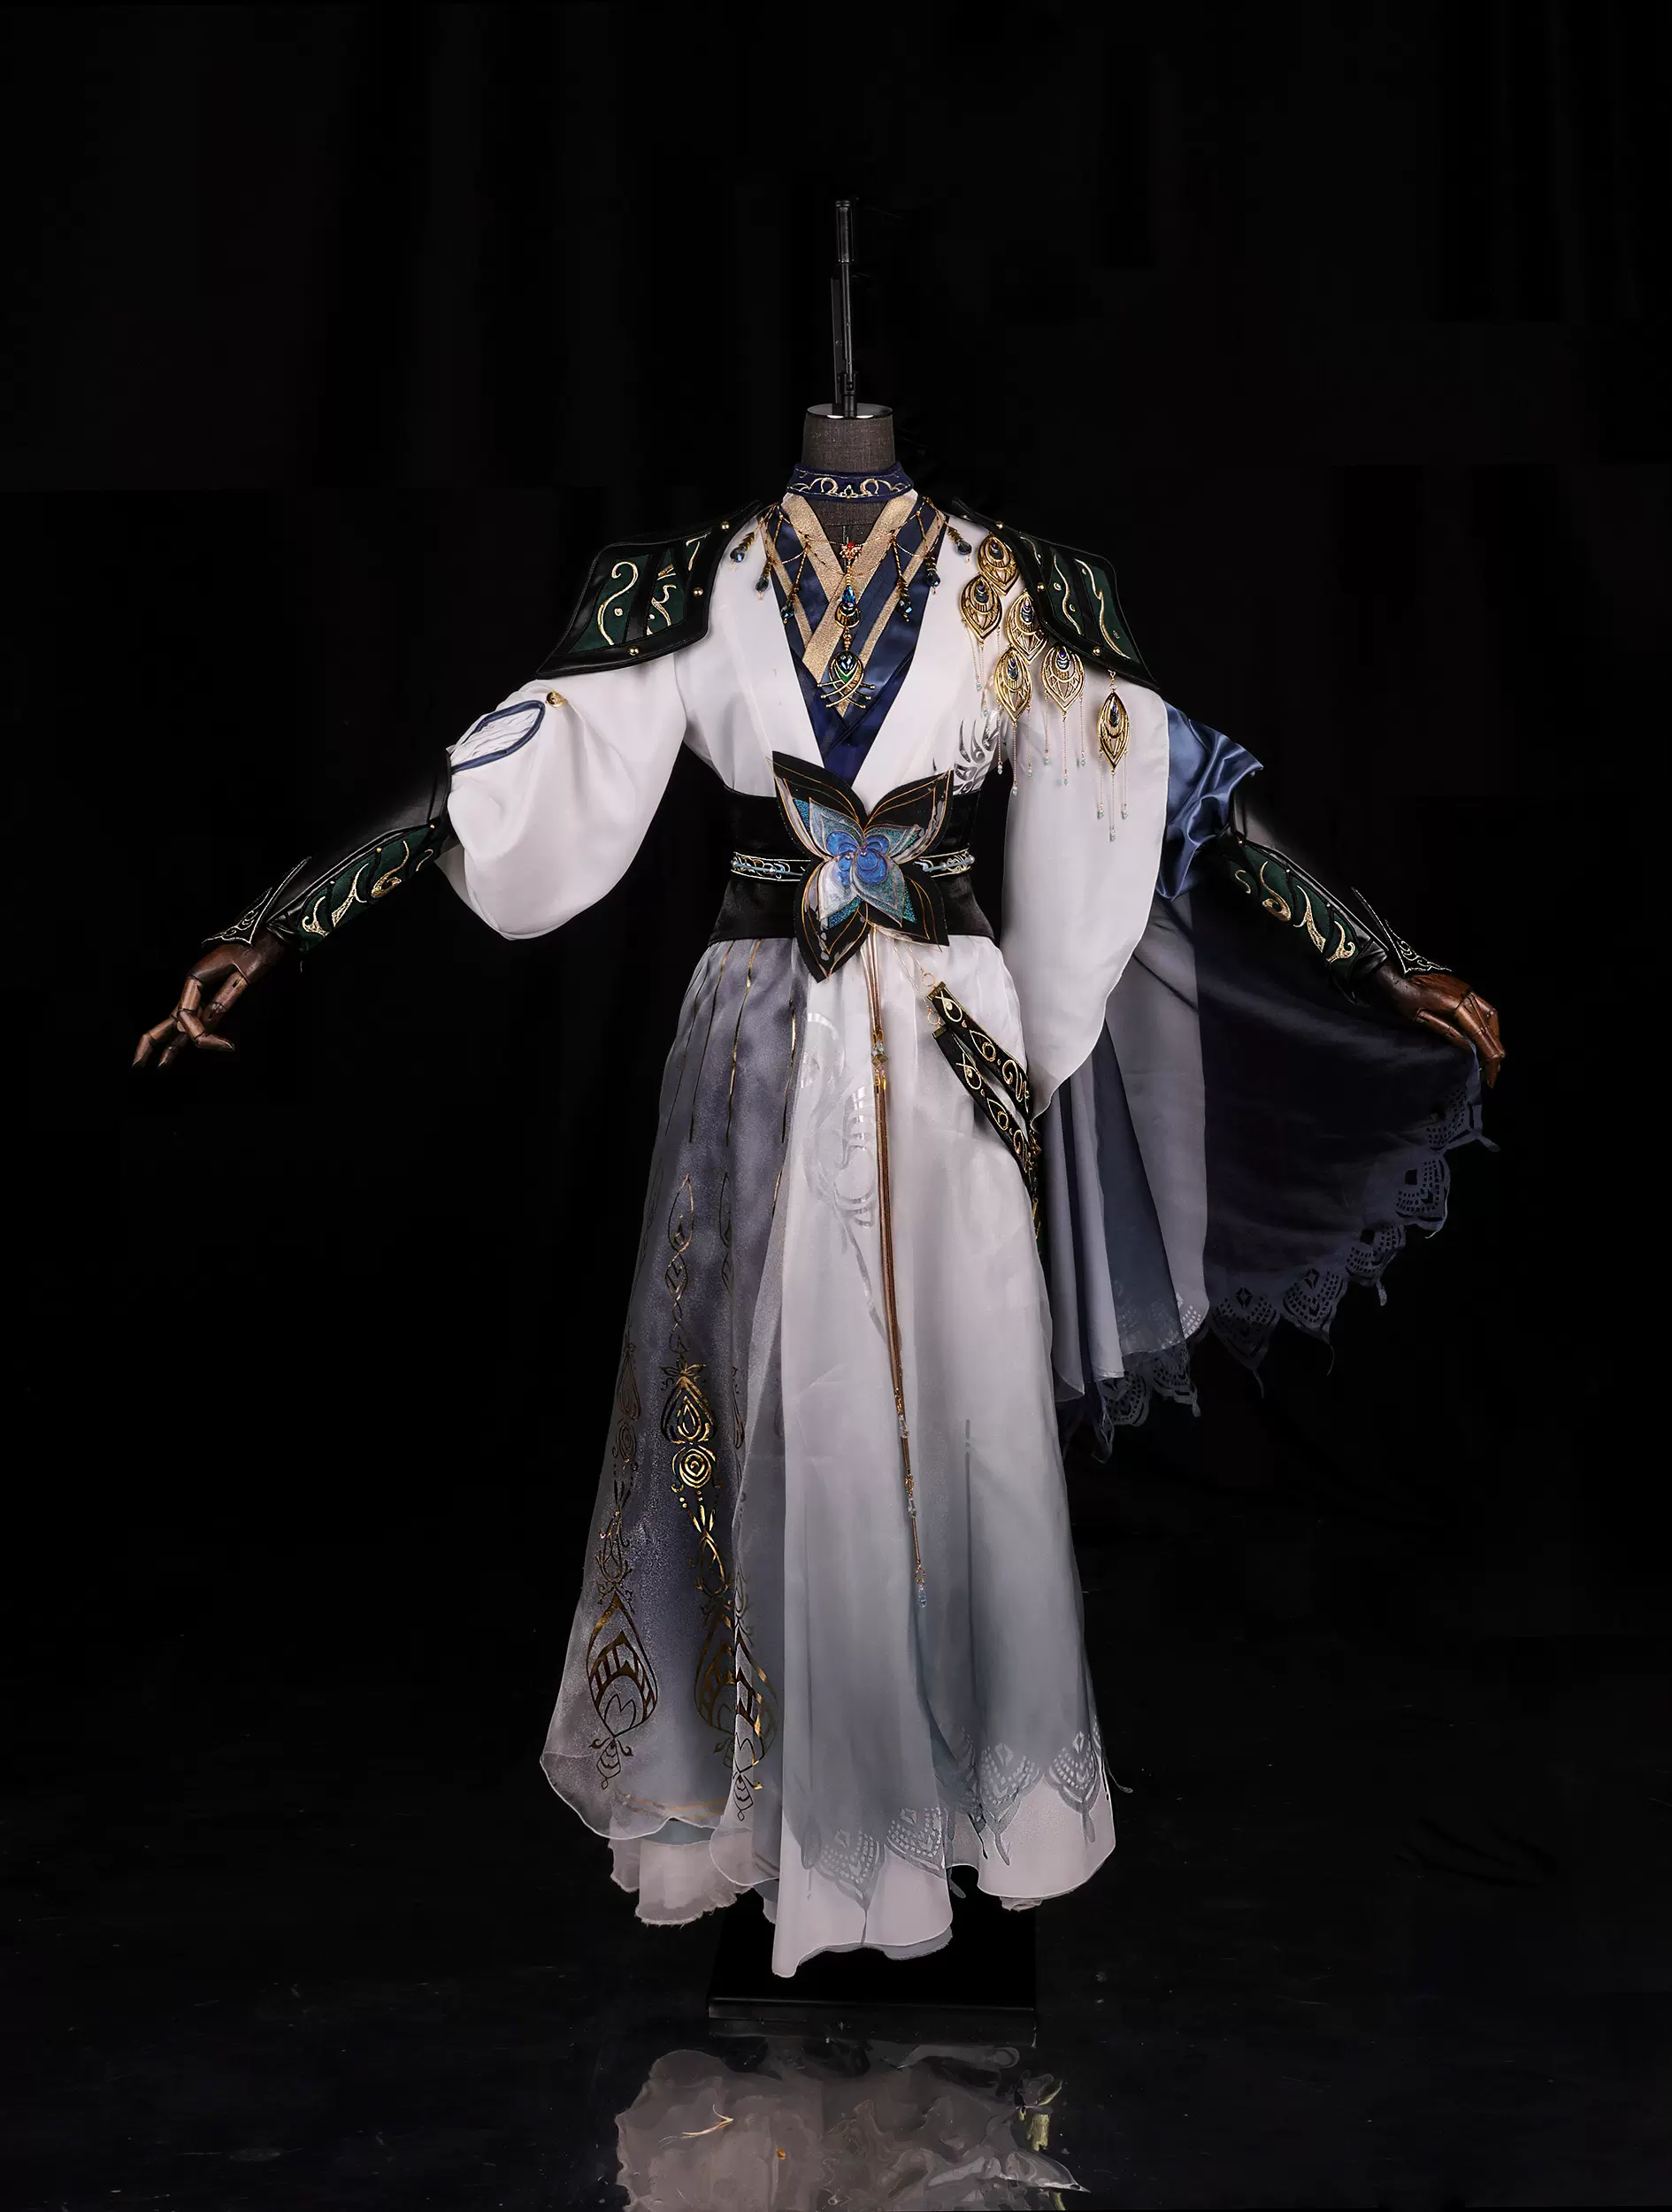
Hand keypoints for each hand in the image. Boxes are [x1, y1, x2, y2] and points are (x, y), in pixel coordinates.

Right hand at [132, 930, 289, 1070]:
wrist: (265, 938)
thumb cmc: (254, 951)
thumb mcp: (241, 975)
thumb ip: (224, 998)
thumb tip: (204, 1022)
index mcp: (194, 980)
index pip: (185, 1016)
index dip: (202, 1036)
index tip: (229, 1046)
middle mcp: (194, 989)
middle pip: (170, 1021)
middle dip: (152, 1043)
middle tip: (137, 1065)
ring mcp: (203, 994)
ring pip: (181, 1023)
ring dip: (171, 1045)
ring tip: (159, 1065)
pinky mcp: (216, 995)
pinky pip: (200, 1019)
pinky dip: (194, 1036)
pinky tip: (181, 1048)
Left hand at [1358, 963, 1504, 1088]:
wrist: (1392, 971)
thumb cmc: (1399, 995)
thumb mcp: (1418, 1017)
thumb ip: (1445, 1031)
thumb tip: (1467, 1047)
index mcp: (1455, 1003)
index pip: (1479, 1033)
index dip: (1488, 1054)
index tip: (1492, 1072)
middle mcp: (1466, 994)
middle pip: (1487, 1026)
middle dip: (1494, 1049)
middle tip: (1495, 1071)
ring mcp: (1465, 989)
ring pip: (1489, 1016)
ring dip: (1493, 1036)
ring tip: (1494, 1056)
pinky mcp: (1462, 987)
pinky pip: (1483, 1006)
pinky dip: (1488, 1023)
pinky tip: (1487, 1033)